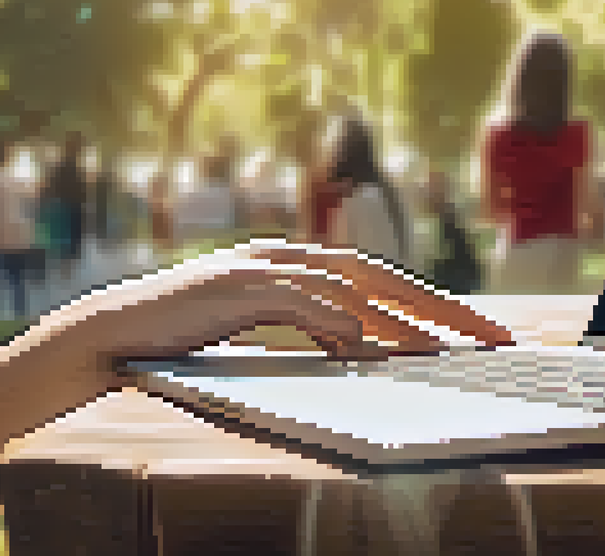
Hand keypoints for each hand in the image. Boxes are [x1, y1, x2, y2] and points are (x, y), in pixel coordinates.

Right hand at [40, 240, 517, 382]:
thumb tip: (365, 348)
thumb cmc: (191, 337)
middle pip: (381, 276)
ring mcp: (258, 268)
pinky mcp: (230, 290)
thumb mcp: (266, 332)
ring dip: (395, 319)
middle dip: (440, 308)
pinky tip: (358, 345)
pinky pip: (294, 302)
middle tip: (490, 340)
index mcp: (298, 264)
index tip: (481, 335)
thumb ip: (314, 331)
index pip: (383, 280)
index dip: (435, 305)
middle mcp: (285, 256)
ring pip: (345, 286)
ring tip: (438, 349)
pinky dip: (329, 320)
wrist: (114, 333)